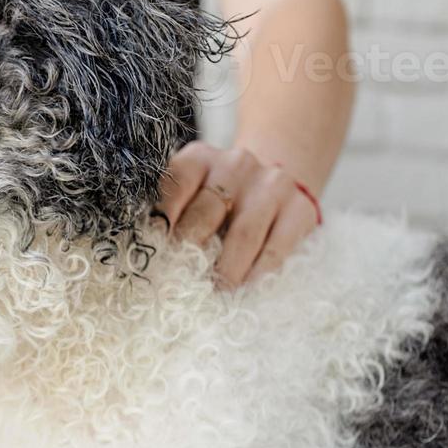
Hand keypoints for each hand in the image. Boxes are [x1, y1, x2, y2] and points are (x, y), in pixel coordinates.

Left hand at [157, 142, 320, 288]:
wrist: (272, 182)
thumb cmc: (216, 195)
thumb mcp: (190, 191)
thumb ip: (171, 212)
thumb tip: (149, 252)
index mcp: (199, 158)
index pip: (176, 185)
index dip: (163, 219)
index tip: (153, 249)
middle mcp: (235, 165)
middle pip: (207, 211)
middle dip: (190, 250)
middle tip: (178, 281)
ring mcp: (271, 185)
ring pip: (243, 234)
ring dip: (225, 268)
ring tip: (214, 290)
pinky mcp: (299, 210)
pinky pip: (276, 248)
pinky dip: (257, 272)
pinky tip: (245, 286)